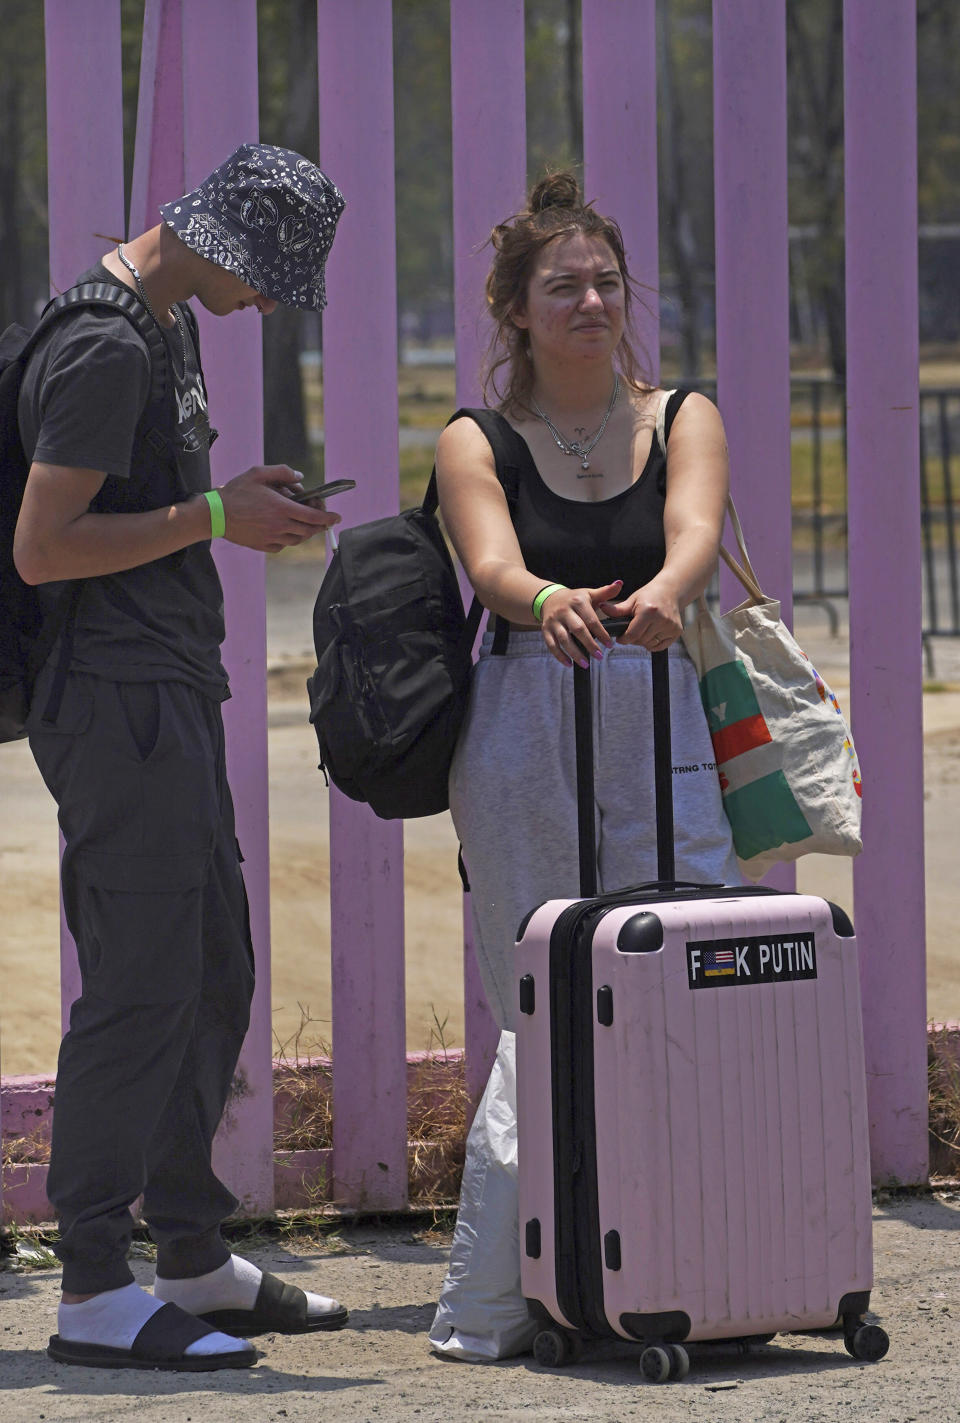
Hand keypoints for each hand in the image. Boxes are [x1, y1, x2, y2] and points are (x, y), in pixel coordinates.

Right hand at [217, 465, 340, 551]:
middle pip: (309, 530)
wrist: (215, 514)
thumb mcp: (258, 473)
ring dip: (305, 531)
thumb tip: (300, 478)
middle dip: (319, 524)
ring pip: (298, 539)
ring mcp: (272, 538)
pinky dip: (289, 538)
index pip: (313, 516)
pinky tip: (284, 529)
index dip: (328, 517)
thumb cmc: (236, 491)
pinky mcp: (264, 546)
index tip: (337, 517)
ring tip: (302, 521)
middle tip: (321, 517)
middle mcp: (280, 526)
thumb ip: (282, 472)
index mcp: (281, 508)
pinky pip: (283, 545)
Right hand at [539, 580, 622, 666]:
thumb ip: (605, 592)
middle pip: (577, 630)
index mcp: (577, 601)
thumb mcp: (589, 594)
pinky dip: (559, 656)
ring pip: (564, 639)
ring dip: (575, 653)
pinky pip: (551, 645)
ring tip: (586, 664)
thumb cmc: (575, 599)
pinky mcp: (545, 630)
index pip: (591, 619)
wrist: (549, 598)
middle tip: (599, 657)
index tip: (609, 645)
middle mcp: (564, 611)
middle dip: (589, 644)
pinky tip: (569, 664)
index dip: (601, 633)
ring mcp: (553, 621)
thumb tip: (620, 583)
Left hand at [599, 578, 682, 651]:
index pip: (632, 635)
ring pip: (650, 645)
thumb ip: (617, 609)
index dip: (623, 639)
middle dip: (633, 639)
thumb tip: (601, 608)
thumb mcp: (632, 600)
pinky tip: (651, 633)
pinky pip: (660, 646)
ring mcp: (671, 626)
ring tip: (642, 630)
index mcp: (649, 611)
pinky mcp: (677, 631)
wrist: (670, 591)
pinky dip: (653, 643)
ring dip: (643, 641)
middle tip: (632, 631)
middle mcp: (662, 619)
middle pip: (641, 641)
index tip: (620, 638)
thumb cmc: (649, 595)